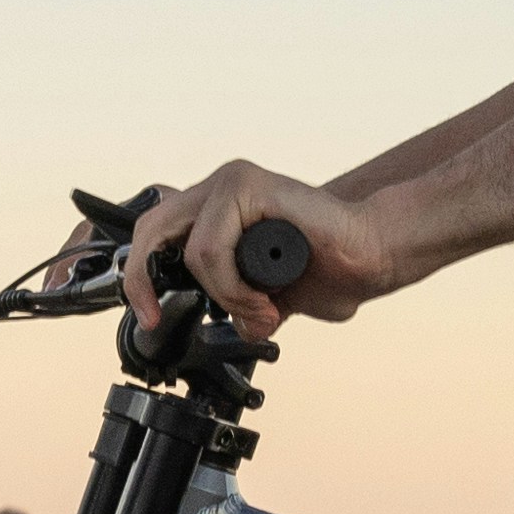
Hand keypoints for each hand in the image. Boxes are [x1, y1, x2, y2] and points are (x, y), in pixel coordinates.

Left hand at [125, 166, 386, 332]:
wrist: (375, 255)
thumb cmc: (331, 269)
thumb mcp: (267, 298)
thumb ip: (239, 305)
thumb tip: (231, 330)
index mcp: (219, 210)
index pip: (155, 234)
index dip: (138, 275)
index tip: (145, 317)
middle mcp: (221, 189)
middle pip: (152, 230)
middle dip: (144, 282)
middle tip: (154, 317)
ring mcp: (234, 183)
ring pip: (194, 252)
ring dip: (226, 295)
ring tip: (262, 310)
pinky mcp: (250, 186)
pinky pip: (215, 249)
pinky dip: (236, 285)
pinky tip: (268, 294)